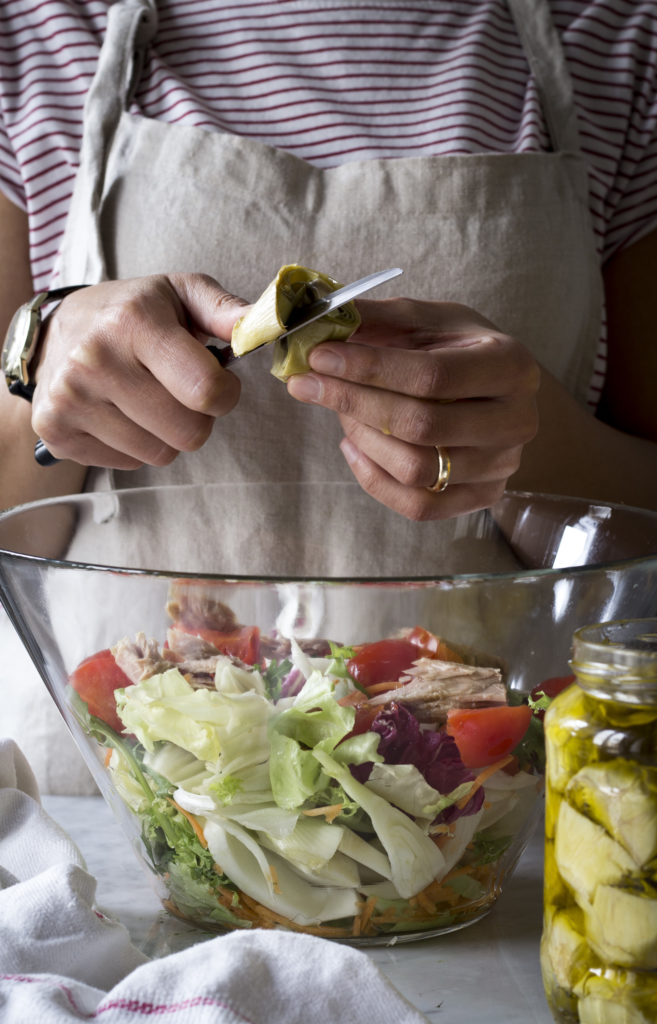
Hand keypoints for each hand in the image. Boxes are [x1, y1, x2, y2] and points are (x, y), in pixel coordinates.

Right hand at [32, 274, 247, 467]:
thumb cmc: (129, 313)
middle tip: (180, 392)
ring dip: (167, 434)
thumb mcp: (177, 293)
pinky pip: (129, 463)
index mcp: (132, 322)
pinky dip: (135, 446)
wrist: (55, 331)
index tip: (218, 382)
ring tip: (147, 399)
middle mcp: (95, 360)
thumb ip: (225, 310)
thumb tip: (264, 324)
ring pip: (161, 454)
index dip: (226, 394)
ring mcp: (70, 399)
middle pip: (188, 433)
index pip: (206, 390)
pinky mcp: (56, 431)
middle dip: (198, 418)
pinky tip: (121, 413)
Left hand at [287, 297, 539, 519]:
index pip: (432, 375)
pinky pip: (419, 505)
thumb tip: (317, 317)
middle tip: (308, 384)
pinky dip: (374, 480)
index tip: (319, 357)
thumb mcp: (427, 321)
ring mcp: (502, 466)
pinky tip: (352, 446)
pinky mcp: (483, 498)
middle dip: (354, 403)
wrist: (499, 393)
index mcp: (510, 364)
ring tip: (341, 411)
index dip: (370, 369)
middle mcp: (516, 420)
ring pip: (416, 470)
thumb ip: (378, 318)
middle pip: (422, 426)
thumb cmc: (458, 350)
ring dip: (363, 440)